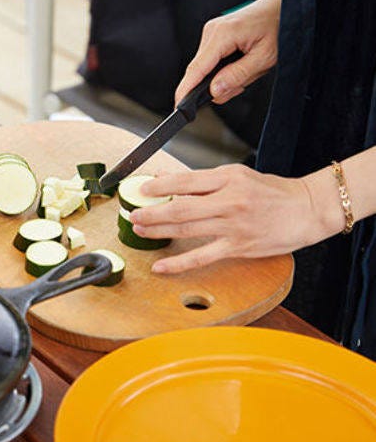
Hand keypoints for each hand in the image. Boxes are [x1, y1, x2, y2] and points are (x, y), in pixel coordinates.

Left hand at [128, 164, 339, 273]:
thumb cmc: (273, 192)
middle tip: (133, 213)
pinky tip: (160, 265)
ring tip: (140, 230)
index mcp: (228, 178)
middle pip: (181, 207)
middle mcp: (229, 200)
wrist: (308, 209)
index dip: (160, 186)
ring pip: (187, 230)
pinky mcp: (238, 247)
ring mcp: (233, 225)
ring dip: (158, 231)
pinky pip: (201, 256)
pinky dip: (178, 263)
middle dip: (152, 212)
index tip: (142, 189)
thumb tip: (168, 180)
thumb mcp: (238, 176)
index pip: (185, 181)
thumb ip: (203, 180)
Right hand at [175, 0, 281, 105]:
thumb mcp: (264, 57)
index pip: (196, 69)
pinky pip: (210, 60)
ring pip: (205, 67)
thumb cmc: (277, 26)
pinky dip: (222, 68)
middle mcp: (212, 31)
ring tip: (246, 69)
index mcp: (223, 34)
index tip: (179, 106)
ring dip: (222, 76)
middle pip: (199, 71)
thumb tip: (214, 90)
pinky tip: (239, 64)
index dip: (186, 90)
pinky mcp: (213, 35)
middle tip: (240, 85)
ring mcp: (211, 32)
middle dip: (215, 85)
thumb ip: (238, 76)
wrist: (281, 5)